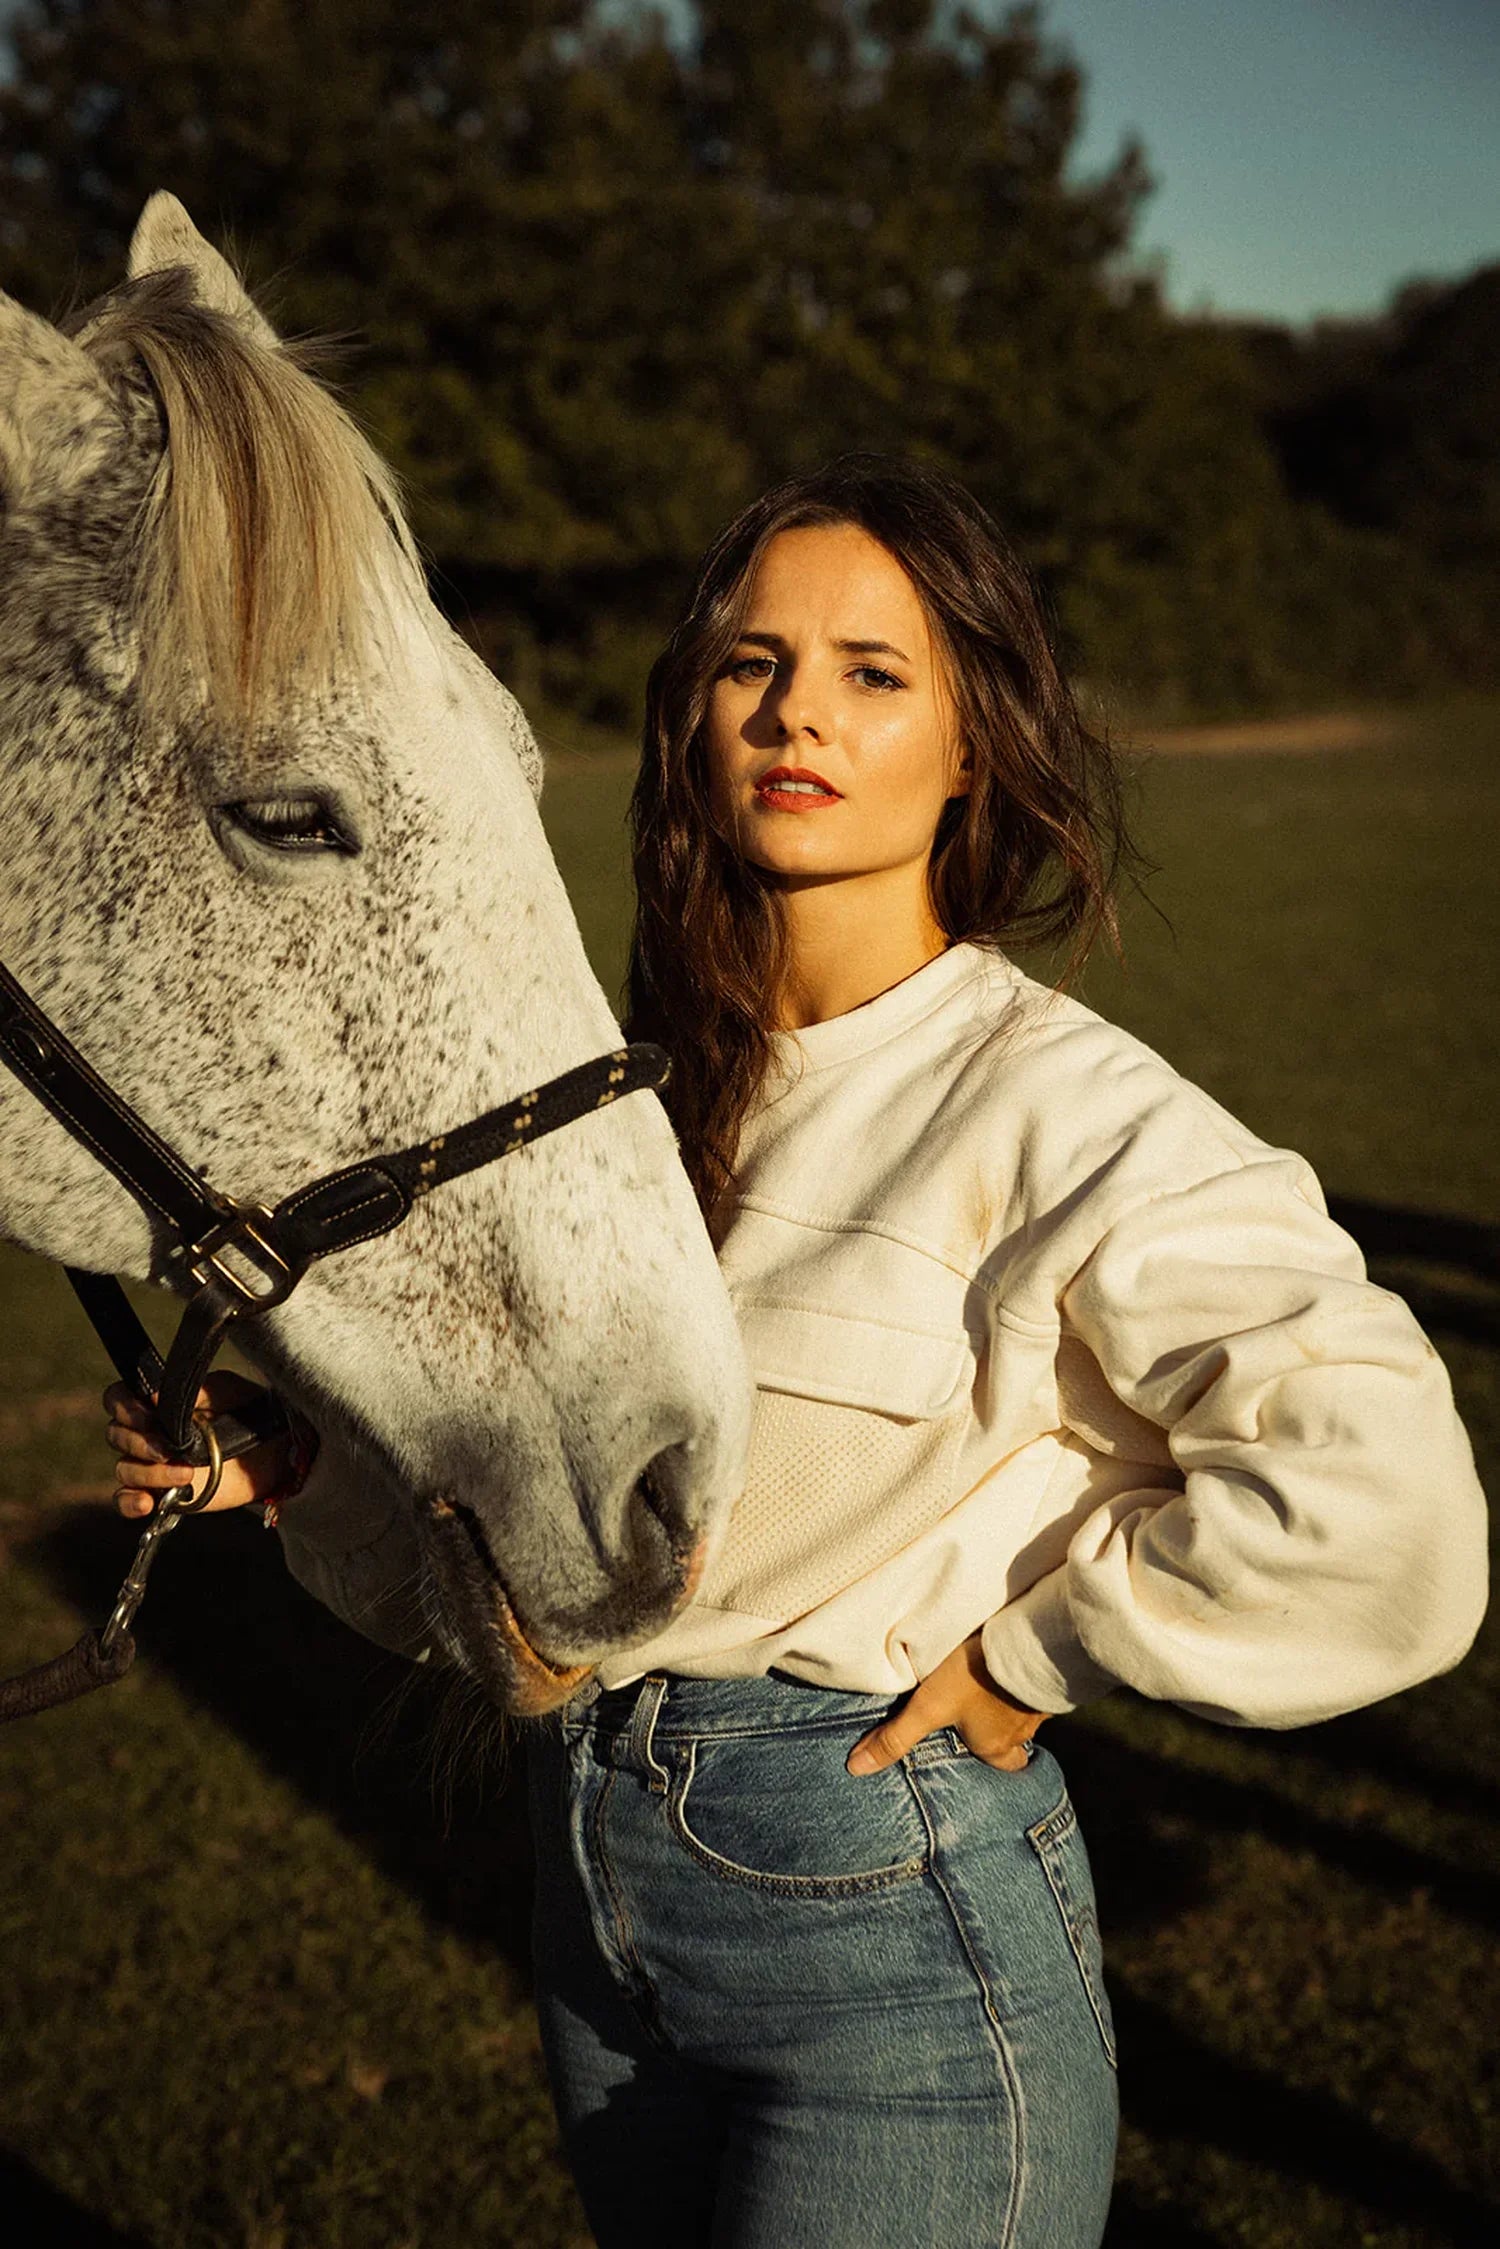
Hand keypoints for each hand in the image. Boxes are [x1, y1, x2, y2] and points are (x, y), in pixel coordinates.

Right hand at [104, 1370, 291, 1517]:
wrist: (277, 1450)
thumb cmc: (249, 1410)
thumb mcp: (229, 1390)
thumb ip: (198, 1389)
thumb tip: (156, 1395)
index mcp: (157, 1404)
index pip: (117, 1400)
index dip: (124, 1407)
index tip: (148, 1415)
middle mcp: (147, 1433)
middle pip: (117, 1437)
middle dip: (140, 1443)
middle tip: (170, 1449)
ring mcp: (152, 1464)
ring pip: (125, 1469)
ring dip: (151, 1473)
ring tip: (186, 1474)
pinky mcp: (162, 1493)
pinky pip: (126, 1500)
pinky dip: (130, 1502)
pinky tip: (147, 1503)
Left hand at [846, 1628, 1045, 1774]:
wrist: (1030, 1642)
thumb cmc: (977, 1679)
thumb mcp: (928, 1707)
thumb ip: (895, 1738)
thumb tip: (856, 1769)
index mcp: (996, 1746)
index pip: (1007, 1766)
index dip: (996, 1760)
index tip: (983, 1750)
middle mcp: (1023, 1730)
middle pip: (1015, 1738)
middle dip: (1001, 1728)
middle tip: (984, 1711)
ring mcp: (1040, 1702)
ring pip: (1025, 1708)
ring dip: (1010, 1698)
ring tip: (993, 1680)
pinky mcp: (1049, 1673)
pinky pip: (1038, 1682)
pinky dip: (1025, 1675)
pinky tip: (1013, 1660)